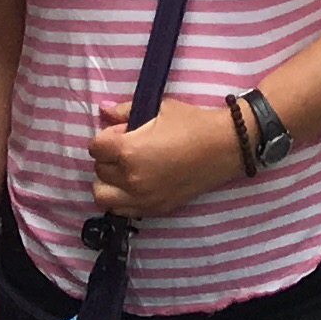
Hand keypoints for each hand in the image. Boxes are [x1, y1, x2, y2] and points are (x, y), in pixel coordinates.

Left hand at [86, 97, 234, 220]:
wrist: (225, 146)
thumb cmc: (192, 123)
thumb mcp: (159, 109)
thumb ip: (125, 111)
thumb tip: (102, 109)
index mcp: (129, 152)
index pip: (95, 147)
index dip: (106, 136)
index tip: (123, 131)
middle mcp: (131, 179)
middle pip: (98, 170)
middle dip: (107, 157)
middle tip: (127, 147)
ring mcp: (142, 198)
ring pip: (103, 196)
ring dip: (108, 182)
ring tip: (125, 170)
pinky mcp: (154, 209)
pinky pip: (121, 210)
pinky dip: (120, 198)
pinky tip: (134, 185)